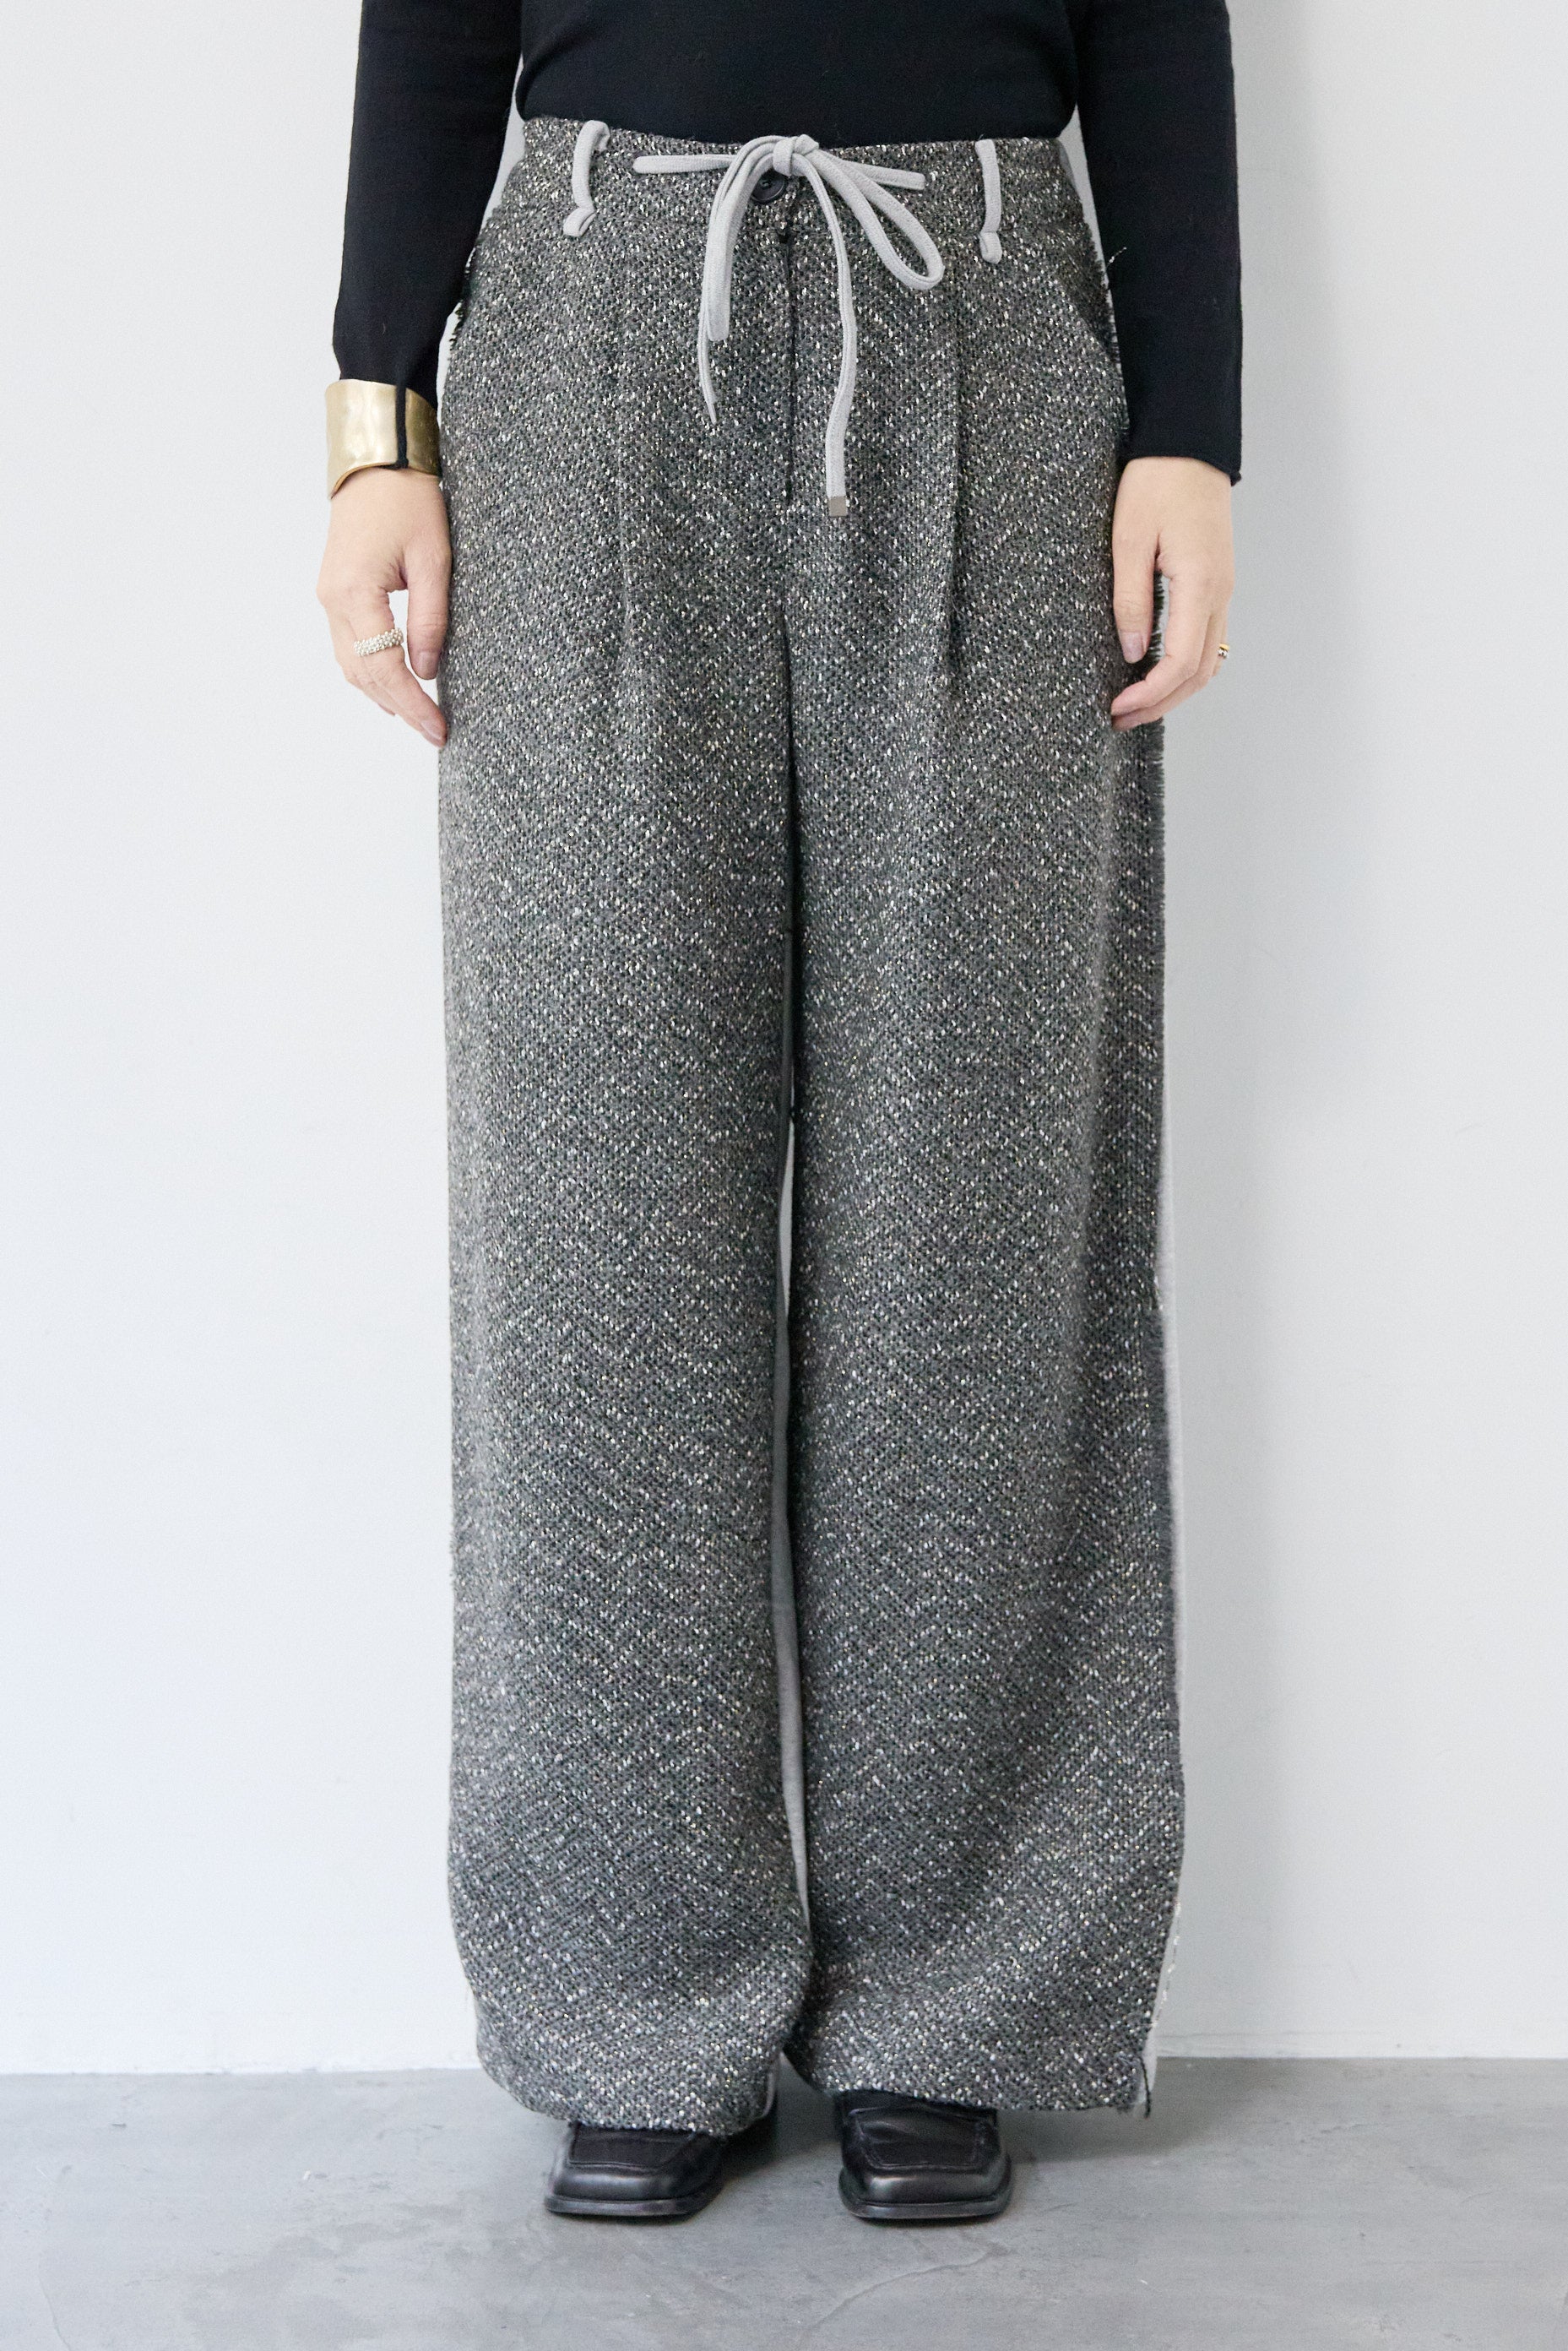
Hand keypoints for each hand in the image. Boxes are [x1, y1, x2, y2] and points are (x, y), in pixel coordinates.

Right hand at [317, 468, 450, 746]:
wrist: (376, 461)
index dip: (412, 704)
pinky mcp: (334, 591)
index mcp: (355, 592)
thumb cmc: (408, 500)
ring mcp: (328, 596)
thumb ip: (430, 618)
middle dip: (400, 707)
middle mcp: (332, 600)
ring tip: (418, 716)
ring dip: (382, 694)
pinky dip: (370, 671)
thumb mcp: (433, 559)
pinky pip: (347, 645)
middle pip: (362, 674)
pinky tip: (394, 685)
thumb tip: (427, 671)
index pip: (383, 667)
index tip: (437, 729)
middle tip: (435, 732)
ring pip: (350, 664)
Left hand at [1108, 457, 1233, 731]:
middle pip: (1199, 672)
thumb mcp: (1129, 539)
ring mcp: (1222, 590)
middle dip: (1160, 704)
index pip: (1181, 662)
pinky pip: (1207, 640)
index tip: (1117, 707)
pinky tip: (1153, 671)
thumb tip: (1132, 652)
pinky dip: (1183, 667)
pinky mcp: (1216, 583)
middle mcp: (1220, 593)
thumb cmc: (1156, 483)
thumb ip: (1131, 599)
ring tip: (1134, 704)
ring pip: (1207, 660)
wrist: (1189, 444)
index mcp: (1200, 584)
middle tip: (1120, 719)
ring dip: (1173, 690)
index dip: (1150, 694)